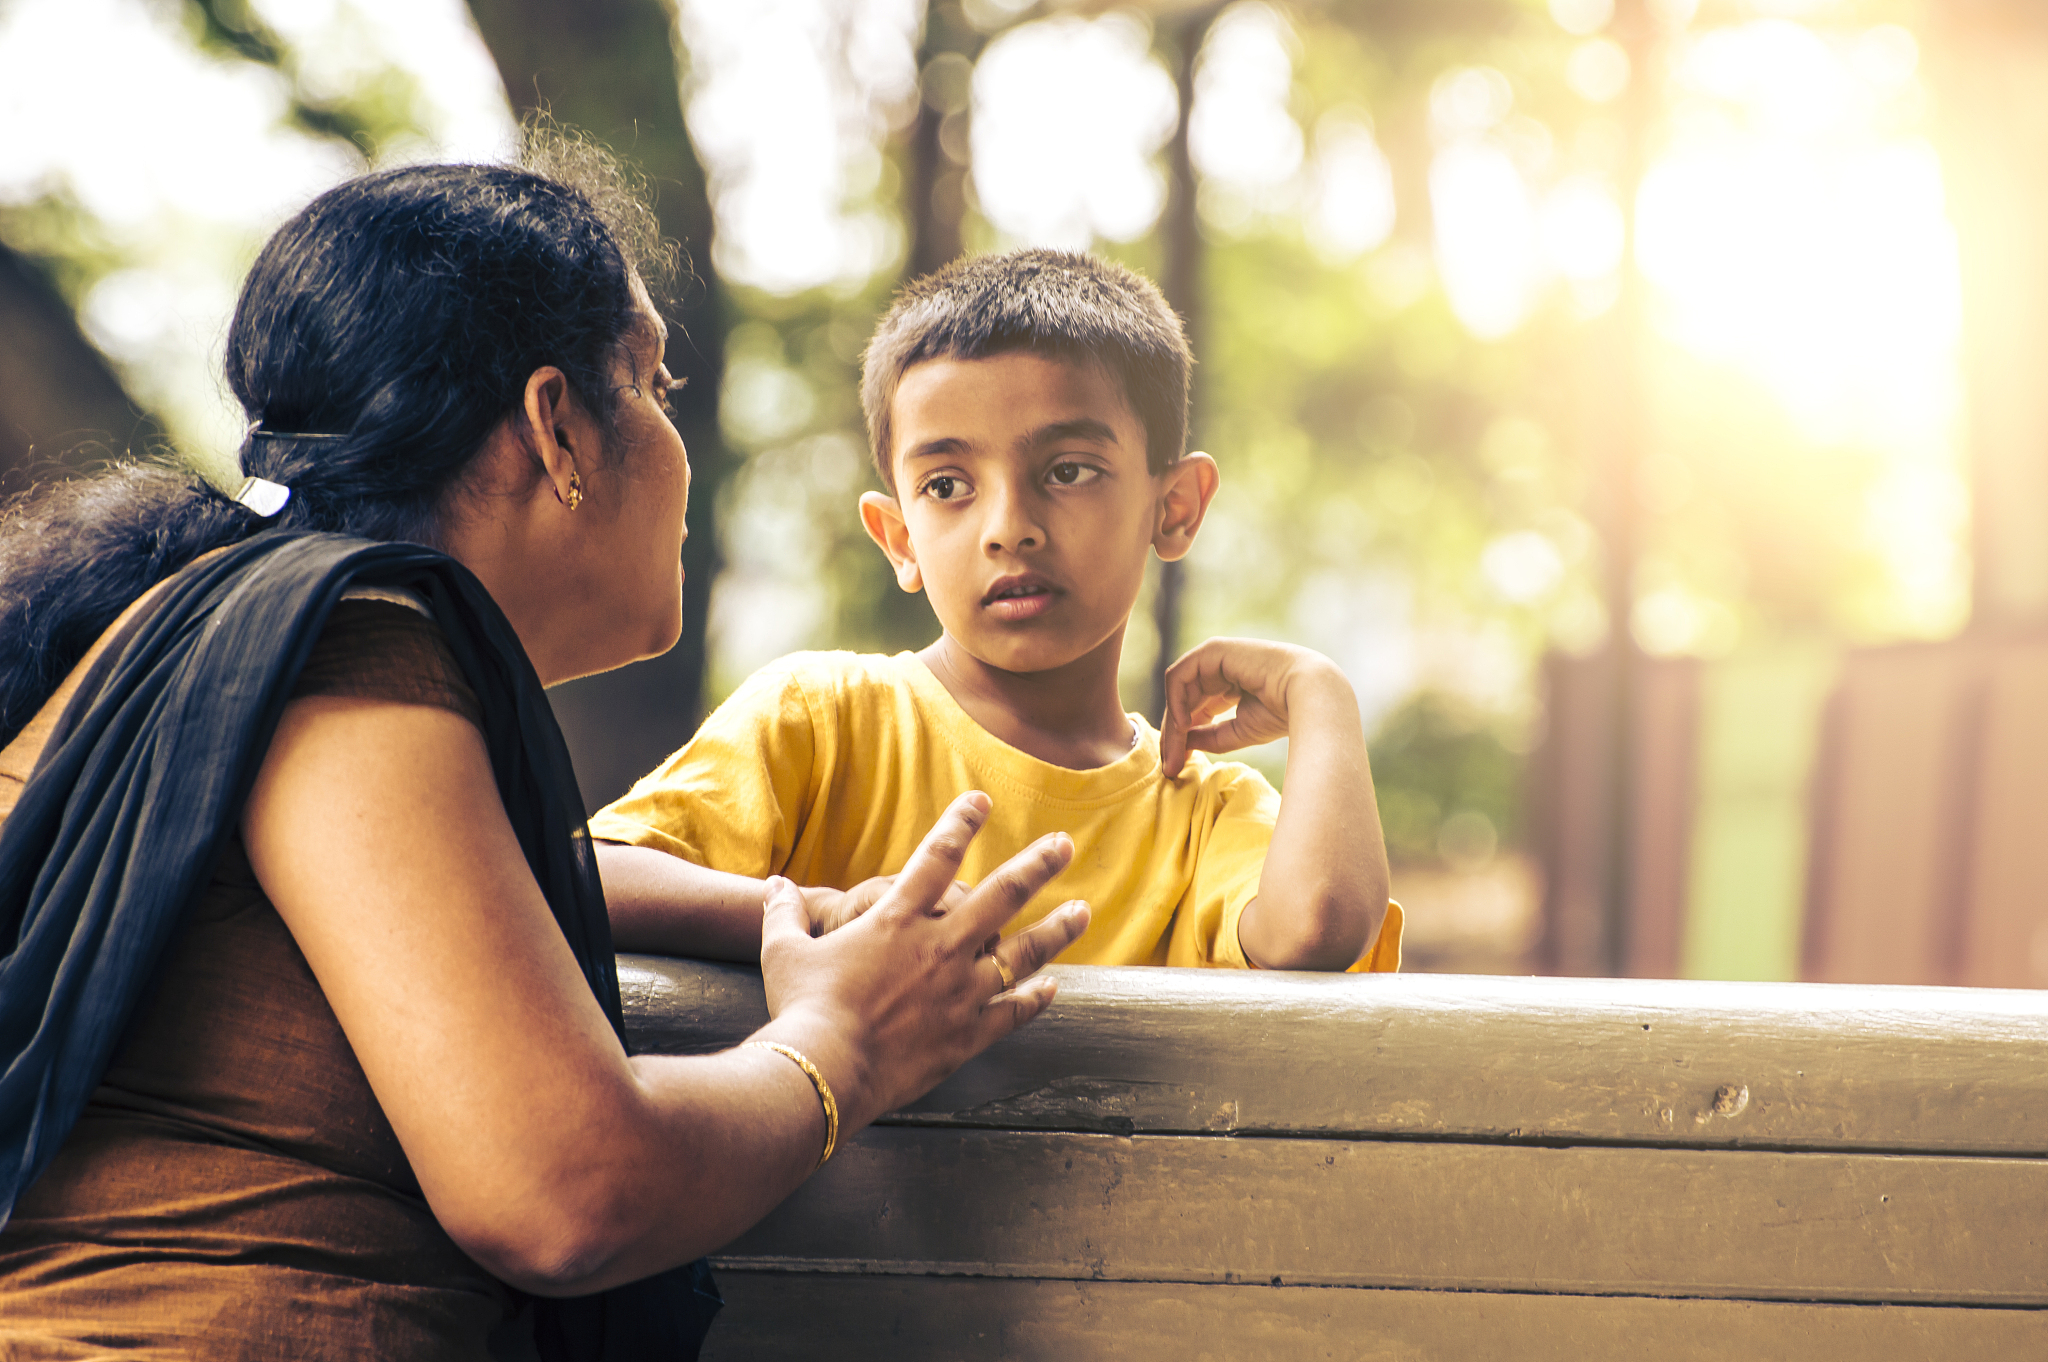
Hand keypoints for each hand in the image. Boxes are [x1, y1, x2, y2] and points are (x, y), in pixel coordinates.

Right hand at [756, 792, 1089, 1127]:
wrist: (825, 1070)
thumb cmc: (800, 1007)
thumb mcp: (782, 951)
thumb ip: (782, 912)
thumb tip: (775, 884)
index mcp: (897, 920)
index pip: (936, 857)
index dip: (961, 823)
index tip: (982, 801)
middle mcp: (939, 948)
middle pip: (1000, 895)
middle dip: (1036, 864)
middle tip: (1062, 844)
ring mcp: (959, 992)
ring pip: (1022, 953)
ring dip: (1056, 929)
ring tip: (1084, 910)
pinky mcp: (966, 1035)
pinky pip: (1011, 1013)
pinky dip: (1034, 1001)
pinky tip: (1053, 989)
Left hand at [1158, 637, 1349, 777]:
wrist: (1308, 695)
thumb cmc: (1281, 714)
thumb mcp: (1237, 732)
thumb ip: (1209, 737)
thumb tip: (1180, 745)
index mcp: (1230, 685)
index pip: (1195, 710)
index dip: (1182, 738)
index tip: (1175, 767)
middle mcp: (1220, 669)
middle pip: (1184, 702)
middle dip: (1173, 735)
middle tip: (1169, 767)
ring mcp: (1215, 657)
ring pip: (1178, 691)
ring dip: (1173, 724)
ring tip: (1175, 752)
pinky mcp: (1213, 651)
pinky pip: (1180, 677)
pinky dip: (1176, 702)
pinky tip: (1183, 726)